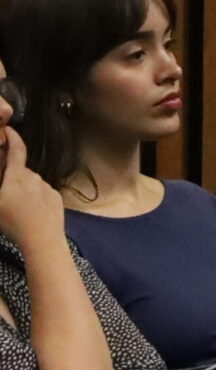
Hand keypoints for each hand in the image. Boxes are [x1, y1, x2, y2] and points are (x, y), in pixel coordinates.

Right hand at [0, 128, 64, 244]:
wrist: (43, 240)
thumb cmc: (13, 223)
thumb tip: (3, 181)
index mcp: (17, 176)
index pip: (17, 149)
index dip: (13, 137)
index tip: (9, 130)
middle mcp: (34, 178)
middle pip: (21, 170)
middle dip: (12, 175)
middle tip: (4, 192)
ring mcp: (47, 188)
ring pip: (32, 183)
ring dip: (23, 188)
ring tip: (17, 207)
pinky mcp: (56, 198)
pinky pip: (42, 193)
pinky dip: (35, 197)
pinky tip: (31, 212)